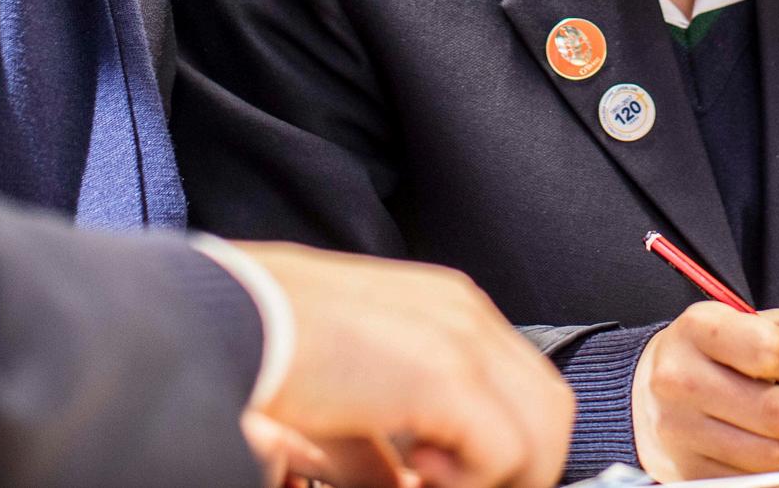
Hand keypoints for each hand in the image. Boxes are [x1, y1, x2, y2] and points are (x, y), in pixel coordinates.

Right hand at [238, 242, 573, 487]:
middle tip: (454, 484)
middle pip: (550, 410)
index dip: (508, 448)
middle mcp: (467, 314)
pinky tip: (416, 474)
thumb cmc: (270, 346)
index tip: (456, 476)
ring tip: (428, 479)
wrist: (227, 317)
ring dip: (502, 477)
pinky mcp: (446, 375)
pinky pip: (506, 452)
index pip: (526, 386)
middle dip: (520, 469)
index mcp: (449, 308)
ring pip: (544, 432)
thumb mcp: (348, 399)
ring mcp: (462, 339)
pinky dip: (474, 482)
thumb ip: (385, 450)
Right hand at [632, 302, 778, 480]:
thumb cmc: (725, 353)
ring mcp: (679, 430)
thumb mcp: (769, 322)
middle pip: (777, 414)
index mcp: (700, 328)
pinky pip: (757, 481)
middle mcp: (680, 378)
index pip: (769, 350)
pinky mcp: (686, 472)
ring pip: (772, 456)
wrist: (653, 391)